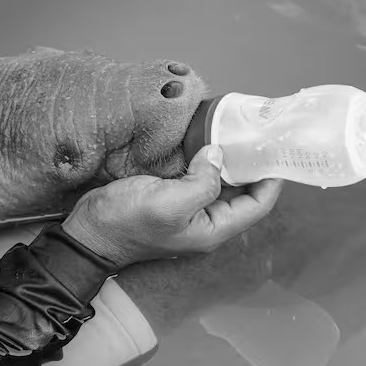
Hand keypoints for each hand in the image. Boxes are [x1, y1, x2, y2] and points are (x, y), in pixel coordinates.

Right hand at [62, 145, 283, 267]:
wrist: (89, 231)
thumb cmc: (127, 223)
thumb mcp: (169, 203)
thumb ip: (201, 182)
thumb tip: (217, 155)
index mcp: (212, 230)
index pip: (256, 206)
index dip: (271, 180)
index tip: (275, 151)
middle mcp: (205, 222)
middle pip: (241, 195)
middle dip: (250, 167)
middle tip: (255, 136)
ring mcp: (187, 211)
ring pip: (219, 185)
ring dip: (227, 162)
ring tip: (235, 134)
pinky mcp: (171, 199)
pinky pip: (197, 179)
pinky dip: (204, 162)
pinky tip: (204, 143)